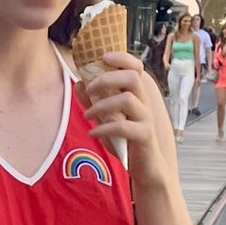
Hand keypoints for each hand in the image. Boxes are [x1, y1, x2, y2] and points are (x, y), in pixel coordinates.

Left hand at [78, 51, 170, 181]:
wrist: (146, 169)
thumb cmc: (126, 141)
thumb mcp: (106, 119)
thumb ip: (93, 101)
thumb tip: (79, 83)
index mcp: (137, 94)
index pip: (136, 67)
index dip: (122, 57)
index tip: (102, 56)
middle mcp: (145, 102)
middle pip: (133, 77)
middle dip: (108, 78)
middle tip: (90, 88)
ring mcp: (146, 118)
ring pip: (128, 100)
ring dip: (102, 105)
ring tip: (87, 115)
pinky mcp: (145, 136)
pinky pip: (124, 126)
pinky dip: (104, 128)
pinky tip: (93, 133)